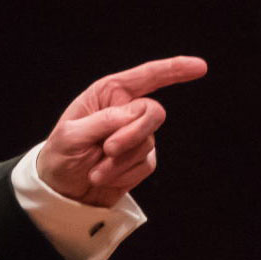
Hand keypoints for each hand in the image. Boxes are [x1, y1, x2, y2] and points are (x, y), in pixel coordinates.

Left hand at [37, 55, 207, 205]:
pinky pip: (146, 164)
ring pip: (148, 142)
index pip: (147, 76)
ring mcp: (136, 136)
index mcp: (108, 93)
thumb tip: (138, 112)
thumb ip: (104, 121)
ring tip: (95, 171)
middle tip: (107, 149)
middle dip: (133, 133)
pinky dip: (124, 174)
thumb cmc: (60, 156)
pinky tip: (105, 177)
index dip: (175, 70)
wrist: (62, 192)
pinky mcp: (140, 159)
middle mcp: (126, 110)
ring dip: (120, 161)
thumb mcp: (72, 136)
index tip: (200, 67)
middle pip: (154, 112)